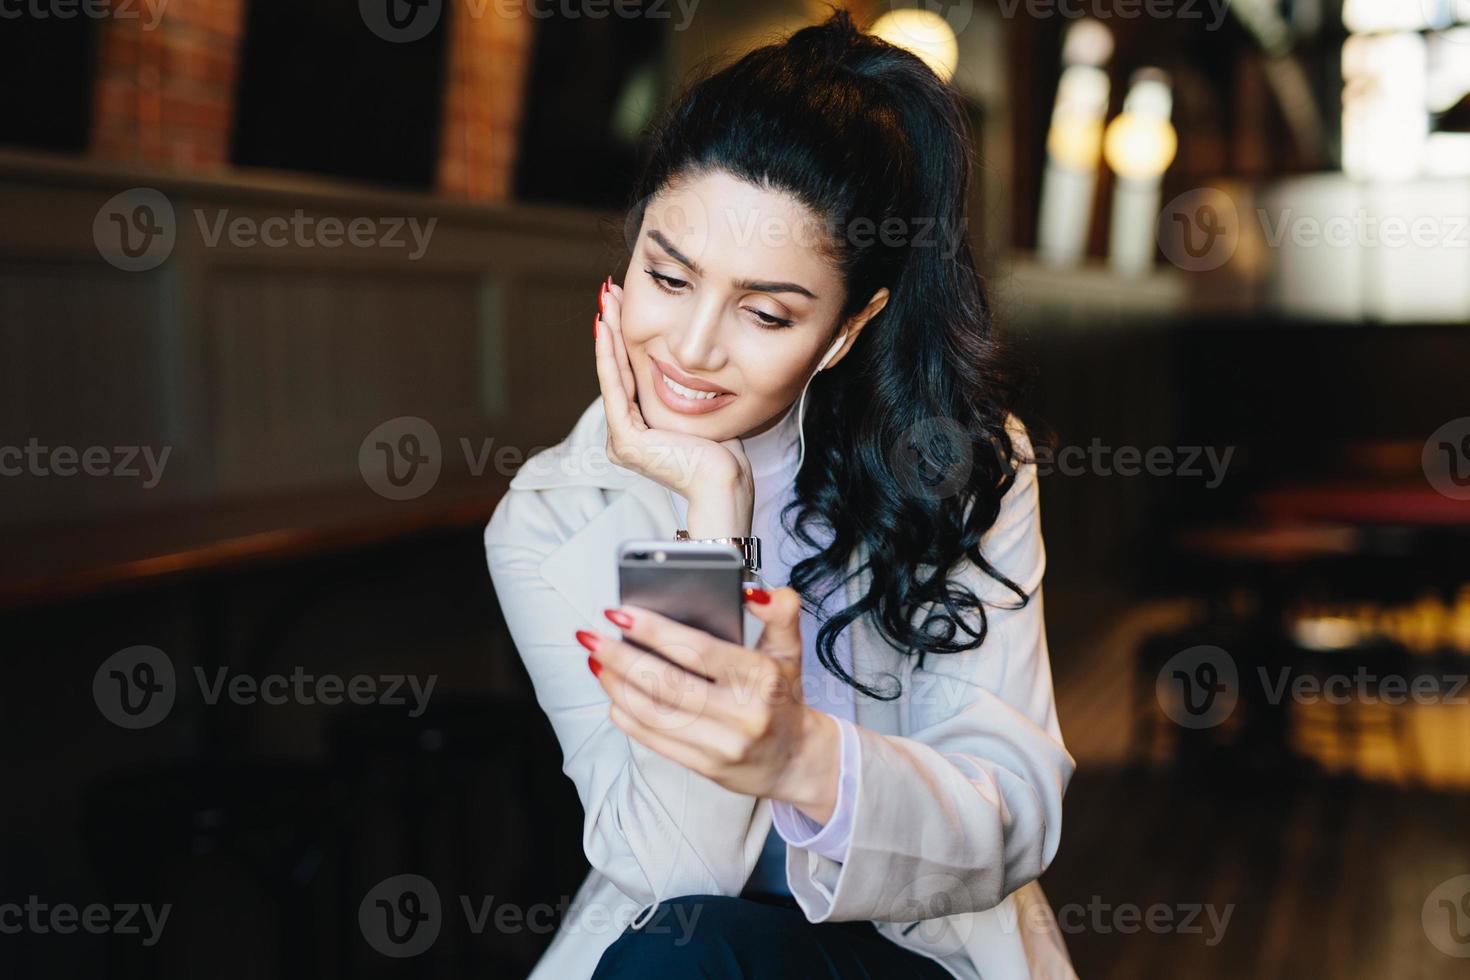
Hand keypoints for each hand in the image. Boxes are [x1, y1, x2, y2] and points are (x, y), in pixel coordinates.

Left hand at [576, 585, 840, 823]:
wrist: (796, 760)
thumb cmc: (782, 695)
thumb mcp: (789, 651)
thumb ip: (780, 613)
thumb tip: (756, 592)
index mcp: (762, 678)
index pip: (699, 651)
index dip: (655, 631)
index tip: (620, 613)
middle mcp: (743, 715)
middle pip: (667, 683)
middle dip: (620, 658)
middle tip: (591, 636)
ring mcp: (723, 746)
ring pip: (654, 713)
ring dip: (616, 685)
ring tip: (596, 660)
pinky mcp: (706, 768)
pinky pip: (654, 739)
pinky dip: (626, 715)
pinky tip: (612, 693)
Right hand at [594, 278, 753, 536]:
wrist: (725, 481)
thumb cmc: (723, 454)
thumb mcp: (699, 411)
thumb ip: (684, 392)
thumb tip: (687, 366)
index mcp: (639, 433)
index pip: (630, 376)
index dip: (626, 340)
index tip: (625, 307)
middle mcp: (625, 437)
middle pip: (619, 372)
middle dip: (614, 329)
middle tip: (609, 293)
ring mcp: (621, 441)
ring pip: (614, 375)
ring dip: (610, 335)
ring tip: (607, 302)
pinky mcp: (625, 441)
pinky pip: (616, 389)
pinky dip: (610, 357)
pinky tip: (607, 329)